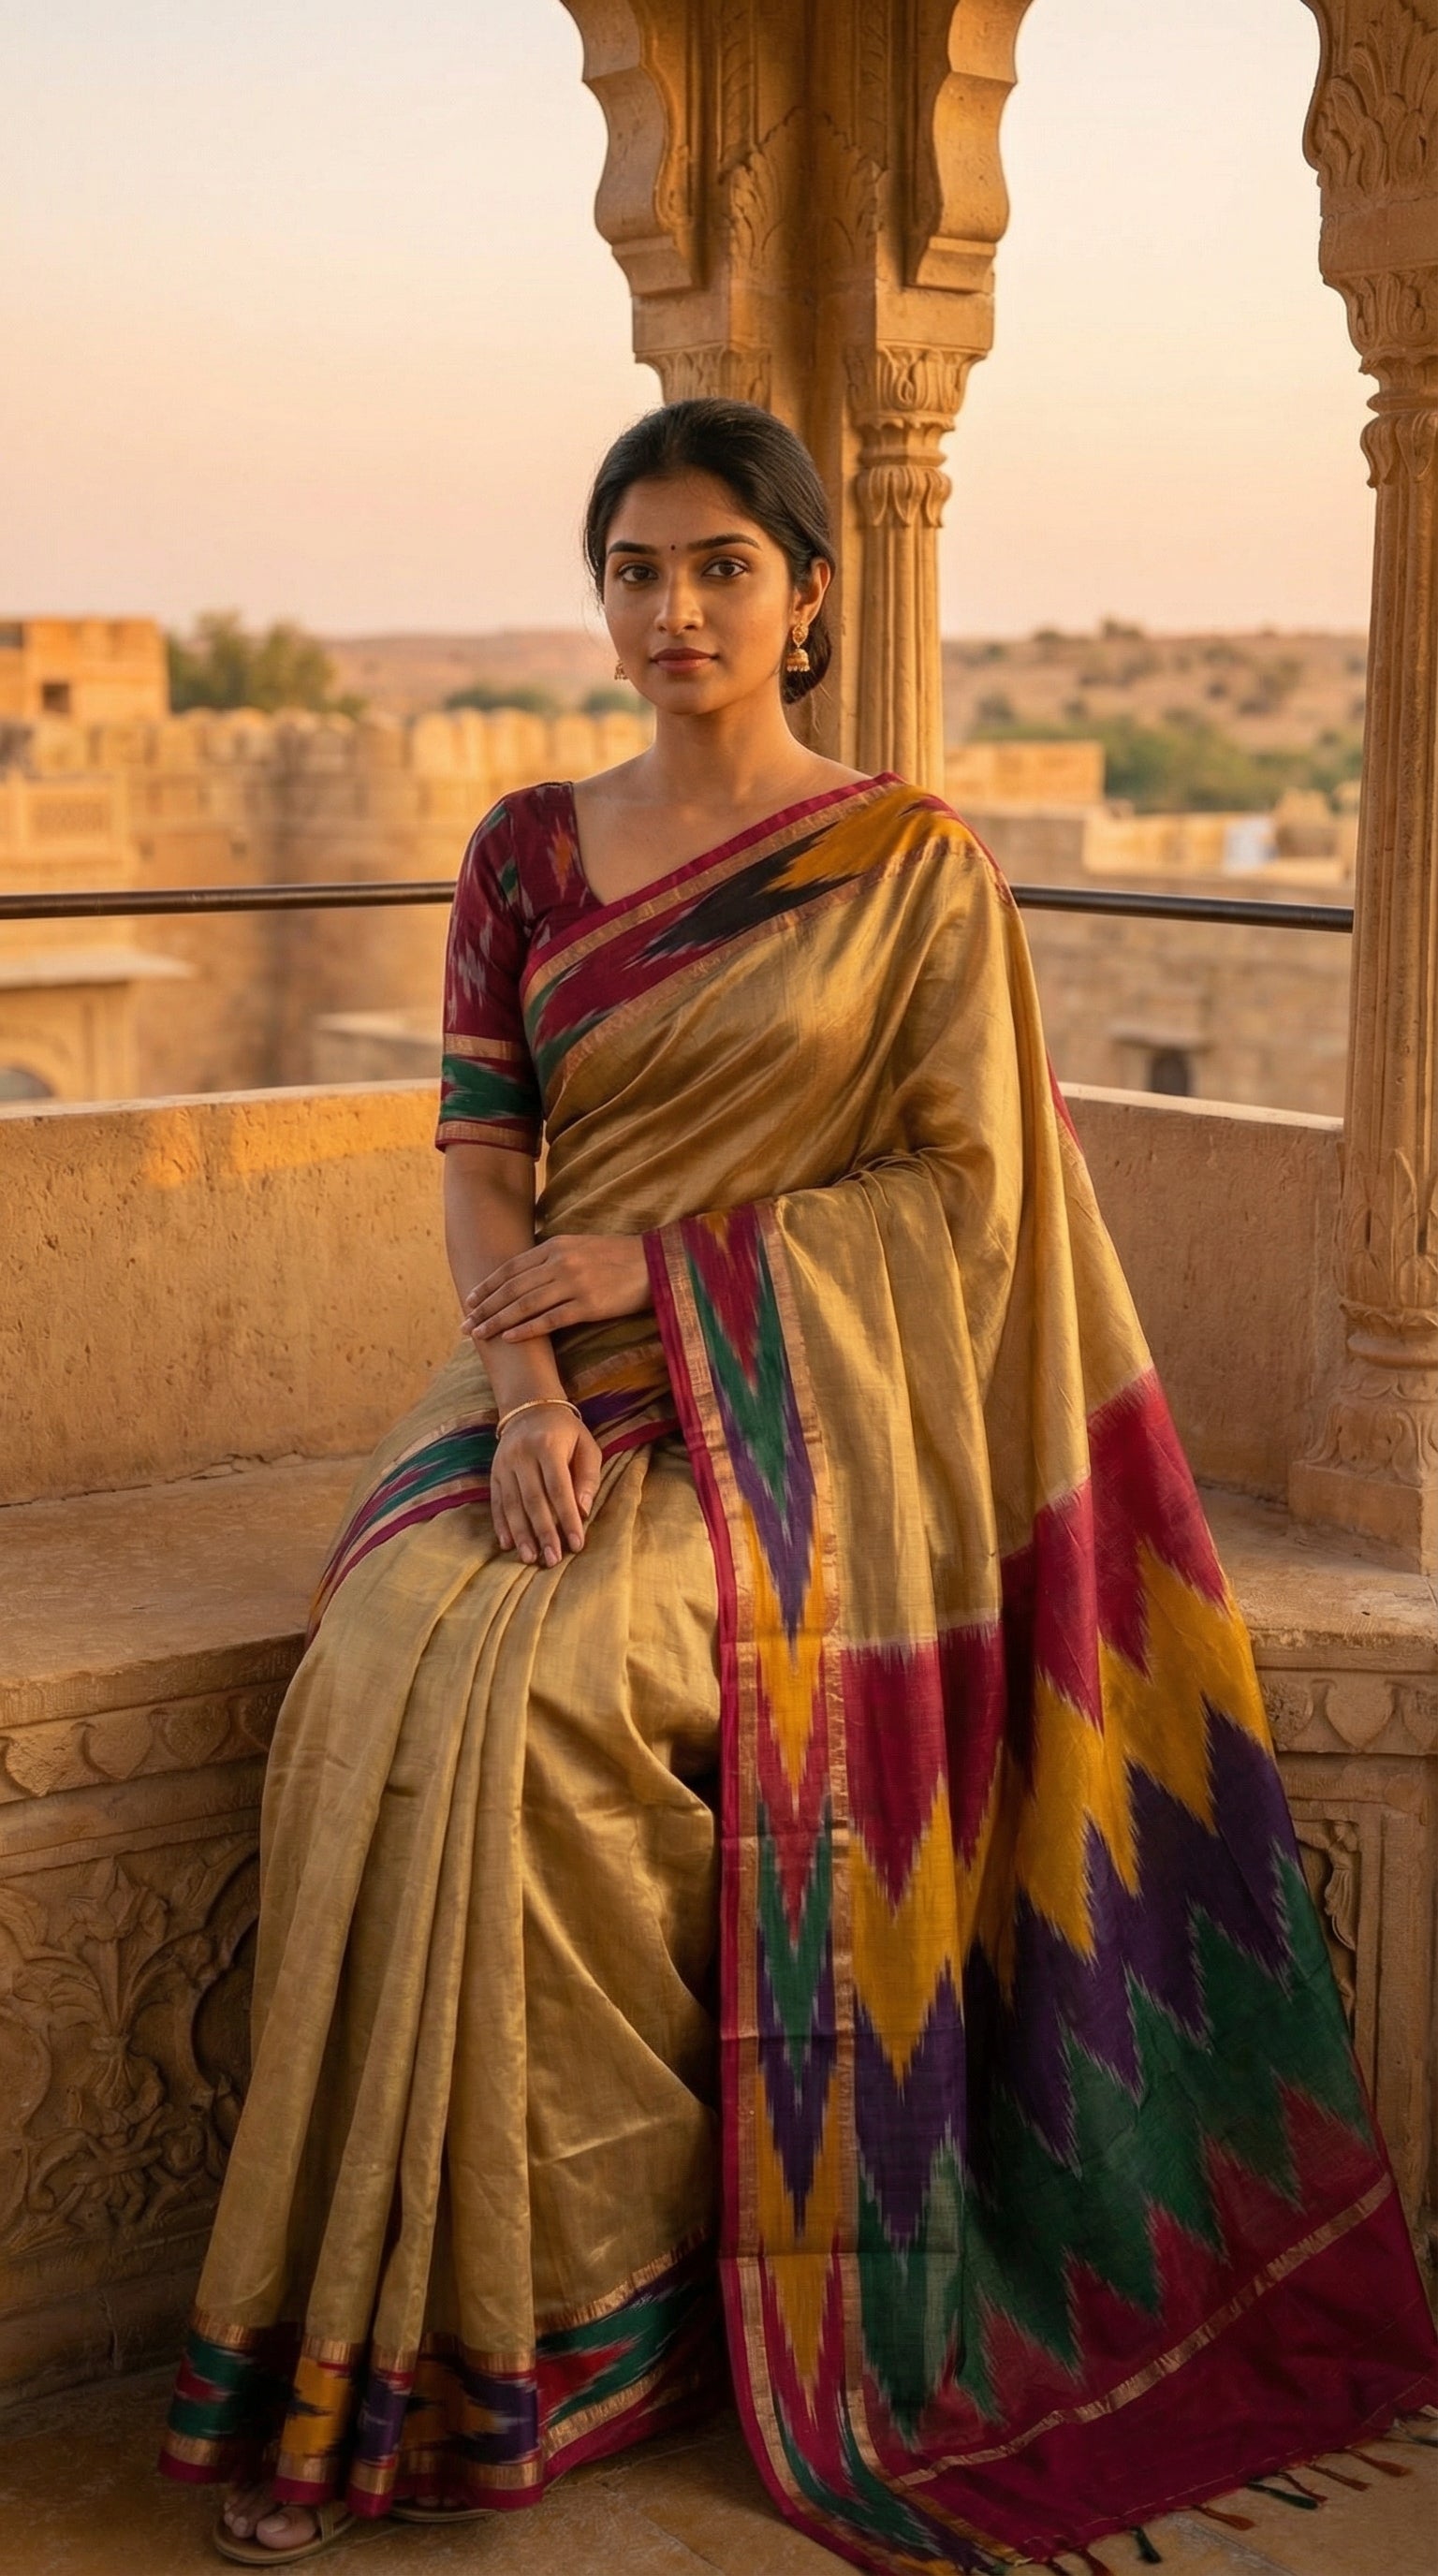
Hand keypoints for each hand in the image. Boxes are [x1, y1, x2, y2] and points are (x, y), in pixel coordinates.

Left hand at [464, 1233, 650, 1343]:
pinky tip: (510, 1338)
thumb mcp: (580, 1246)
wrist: (656, 1263)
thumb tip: (523, 1275)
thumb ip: (552, 1257)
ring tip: (480, 1334)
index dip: (488, 1285)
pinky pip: (551, 1320)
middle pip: (512, 1288)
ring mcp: (574, 1284)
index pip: (511, 1268)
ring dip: (498, 1321)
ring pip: (525, 1305)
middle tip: (465, 1323)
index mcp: (555, 1247)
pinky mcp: (589, 1305)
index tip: (471, 1300)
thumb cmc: (617, 1257)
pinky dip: (527, 1329)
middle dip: (485, 1307)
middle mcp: (560, 1263)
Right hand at [492, 1408, 602, 1565]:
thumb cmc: (566, 1433)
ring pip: (512, 1504)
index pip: (559, 1489)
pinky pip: (496, 1501)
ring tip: (530, 1558)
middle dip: (544, 1533)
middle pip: (533, 1500)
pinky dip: (501, 1524)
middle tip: (552, 1560)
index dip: (568, 1518)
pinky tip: (507, 1544)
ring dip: (521, 1534)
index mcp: (548, 1446)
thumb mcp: (586, 1446)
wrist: (530, 1408)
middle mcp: (522, 1455)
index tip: (577, 1544)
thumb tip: (583, 1511)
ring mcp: (504, 1464)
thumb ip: (588, 1477)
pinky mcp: (493, 1472)